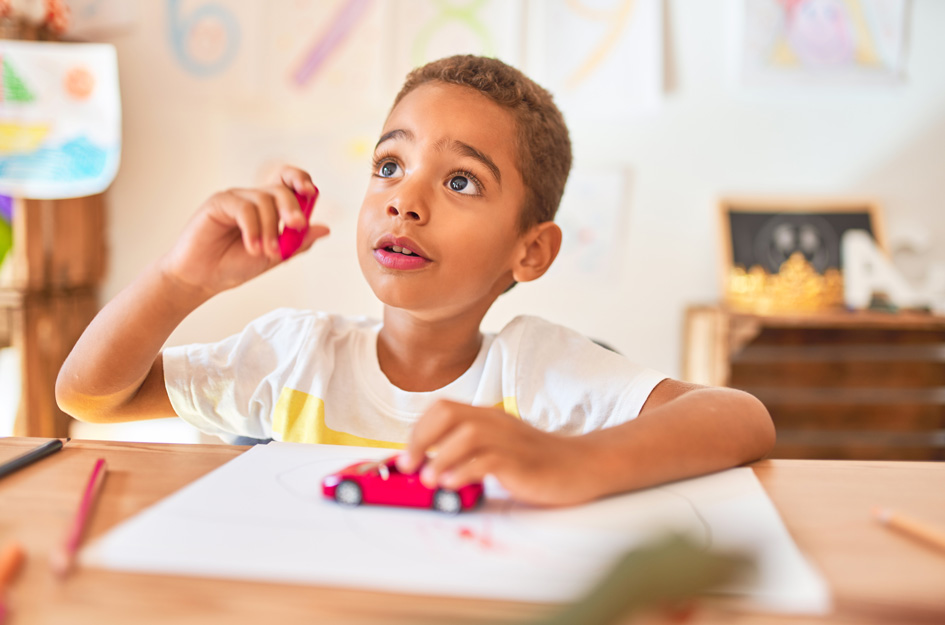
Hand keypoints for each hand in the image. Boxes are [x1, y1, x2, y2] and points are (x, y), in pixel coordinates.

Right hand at [160, 166, 329, 296]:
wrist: (204, 278)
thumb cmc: (235, 265)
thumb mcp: (275, 256)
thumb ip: (297, 242)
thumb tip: (324, 228)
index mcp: (269, 208)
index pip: (288, 183)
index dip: (302, 180)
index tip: (312, 192)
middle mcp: (254, 199)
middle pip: (280, 188)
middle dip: (292, 207)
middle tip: (296, 226)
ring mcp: (236, 198)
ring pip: (264, 200)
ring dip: (270, 229)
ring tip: (266, 252)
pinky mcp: (219, 202)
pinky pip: (244, 208)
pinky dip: (253, 229)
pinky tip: (252, 248)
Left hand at [397, 400, 604, 506]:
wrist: (581, 466)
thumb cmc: (536, 462)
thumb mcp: (498, 448)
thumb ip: (468, 451)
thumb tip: (428, 467)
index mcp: (487, 416)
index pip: (443, 409)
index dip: (418, 429)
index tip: (406, 455)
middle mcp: (495, 422)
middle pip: (448, 414)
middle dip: (420, 439)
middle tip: (409, 466)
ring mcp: (509, 440)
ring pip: (465, 435)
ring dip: (440, 457)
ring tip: (430, 480)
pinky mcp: (521, 461)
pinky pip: (488, 460)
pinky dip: (466, 471)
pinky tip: (455, 484)